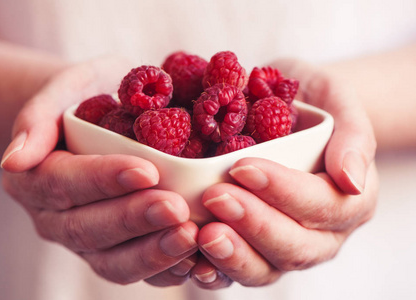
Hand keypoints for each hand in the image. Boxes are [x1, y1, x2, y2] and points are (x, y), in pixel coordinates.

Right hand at [1, 57, 198, 285]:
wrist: (102, 117)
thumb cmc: (90, 96)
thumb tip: (14, 160)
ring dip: (151, 252)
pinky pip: (136, 271)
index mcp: (36, 176)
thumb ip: (38, 117)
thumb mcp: (69, 86)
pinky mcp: (115, 252)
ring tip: (190, 236)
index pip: (64, 183)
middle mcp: (55, 217)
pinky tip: (195, 260)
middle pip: (88, 228)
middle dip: (133, 220)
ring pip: (111, 261)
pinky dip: (165, 270)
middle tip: (175, 208)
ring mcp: (85, 240)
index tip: (147, 170)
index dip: (103, 180)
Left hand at [189, 58, 378, 288]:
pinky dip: (215, 271)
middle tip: (215, 197)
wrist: (288, 110)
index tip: (242, 168)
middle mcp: (322, 234)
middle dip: (254, 223)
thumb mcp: (337, 98)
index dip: (282, 191)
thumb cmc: (311, 102)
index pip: (321, 204)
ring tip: (203, 233)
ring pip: (266, 268)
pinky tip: (192, 259)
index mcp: (349, 200)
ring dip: (234, 255)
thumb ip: (353, 135)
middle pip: (294, 246)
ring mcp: (287, 247)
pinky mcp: (256, 252)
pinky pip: (238, 273)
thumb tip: (352, 181)